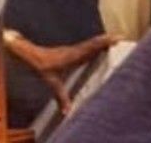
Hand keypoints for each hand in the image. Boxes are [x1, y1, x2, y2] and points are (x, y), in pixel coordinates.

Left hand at [5, 30, 119, 114]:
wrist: (28, 53)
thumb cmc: (40, 65)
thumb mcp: (51, 82)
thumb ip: (60, 97)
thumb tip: (67, 112)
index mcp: (72, 56)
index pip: (90, 48)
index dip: (102, 43)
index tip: (114, 38)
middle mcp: (75, 50)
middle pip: (93, 44)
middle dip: (107, 40)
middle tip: (121, 37)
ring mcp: (73, 49)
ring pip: (90, 44)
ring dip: (102, 41)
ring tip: (116, 39)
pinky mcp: (72, 51)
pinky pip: (86, 46)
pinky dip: (95, 45)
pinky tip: (102, 46)